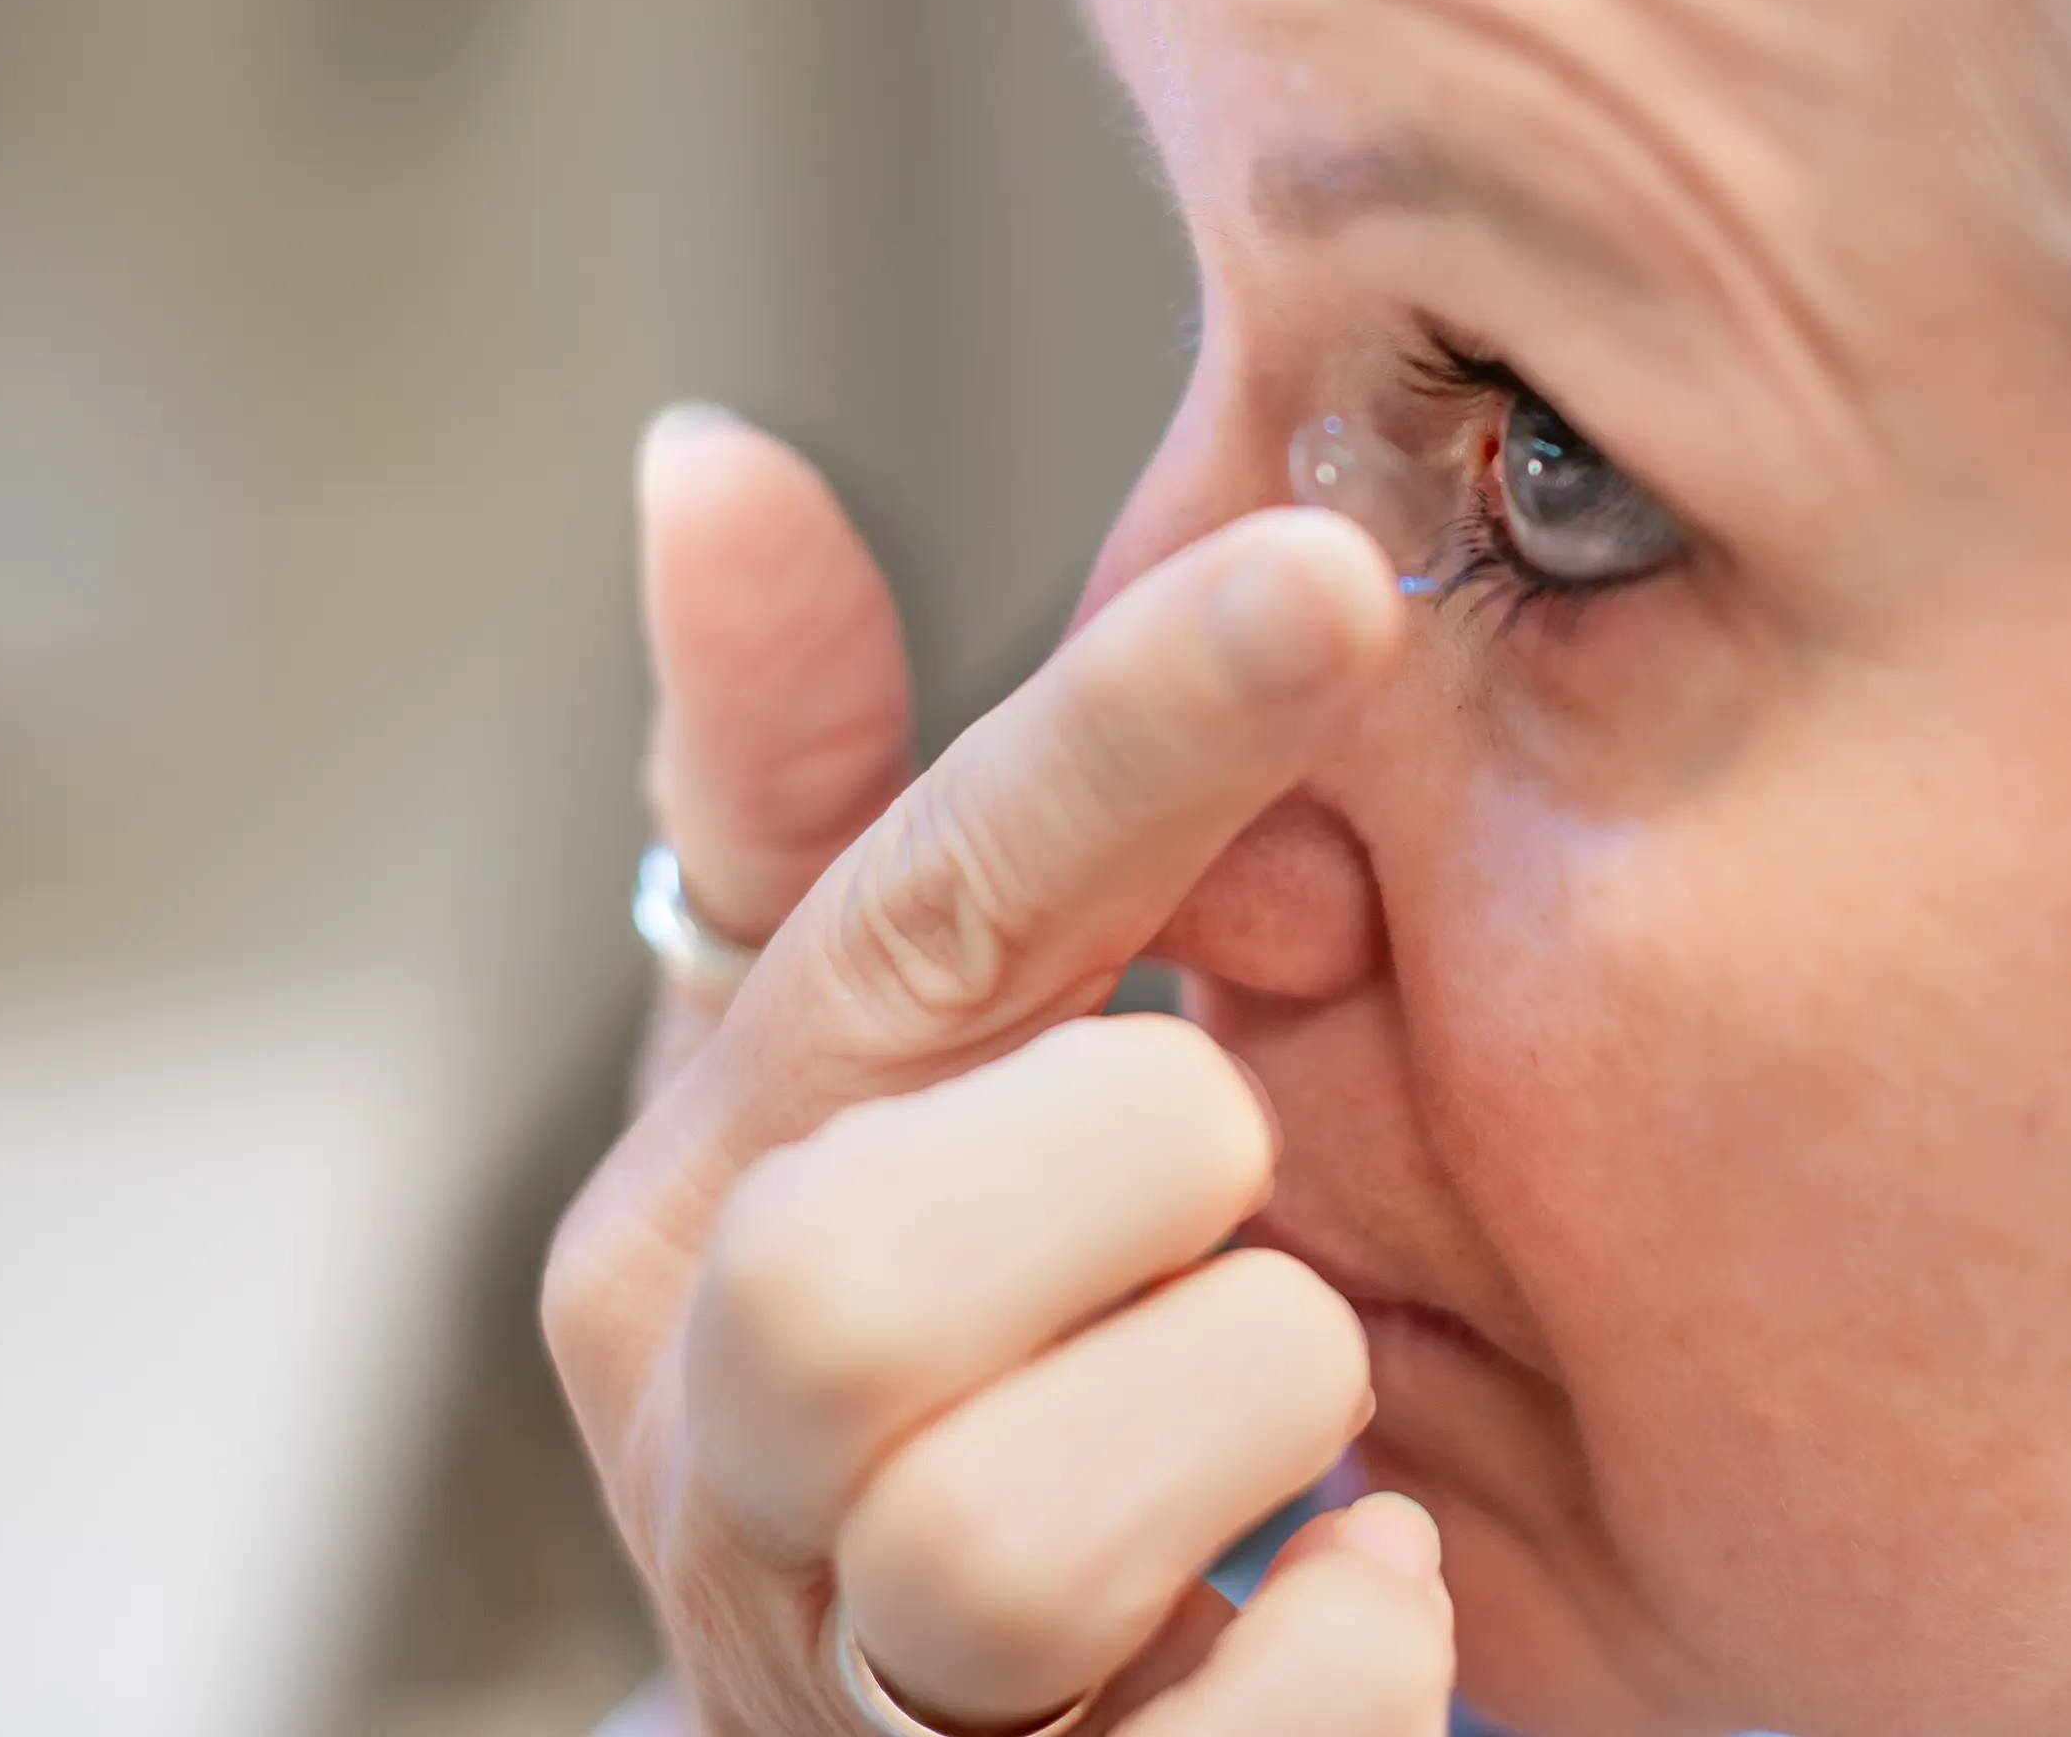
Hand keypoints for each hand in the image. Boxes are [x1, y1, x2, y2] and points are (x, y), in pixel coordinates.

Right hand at [545, 409, 1454, 1735]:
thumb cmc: (933, 1341)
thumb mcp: (856, 1069)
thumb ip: (811, 789)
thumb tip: (703, 456)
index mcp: (701, 1209)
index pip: (901, 928)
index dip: (1117, 743)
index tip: (1335, 575)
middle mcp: (725, 1455)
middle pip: (857, 1284)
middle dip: (1131, 1172)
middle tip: (1233, 1164)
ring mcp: (858, 1682)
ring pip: (997, 1542)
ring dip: (1237, 1412)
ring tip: (1290, 1385)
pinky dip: (1344, 1660)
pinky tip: (1369, 1576)